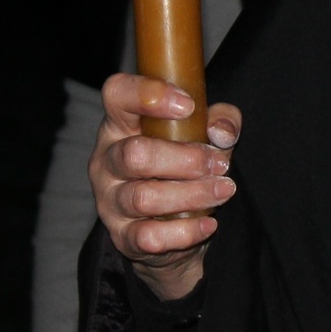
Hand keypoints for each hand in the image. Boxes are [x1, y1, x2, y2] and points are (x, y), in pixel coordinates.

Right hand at [88, 74, 241, 297]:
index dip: (147, 94)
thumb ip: (220, 121)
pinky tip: (208, 223)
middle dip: (186, 159)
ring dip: (192, 194)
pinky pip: (149, 237)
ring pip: (144, 198)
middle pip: (135, 155)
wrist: (172, 226)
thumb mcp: (204, 135)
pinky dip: (185, 231)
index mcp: (121, 124)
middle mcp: (107, 159)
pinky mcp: (122, 236)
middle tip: (220, 164)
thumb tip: (222, 133)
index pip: (116, 95)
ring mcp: (110, 200)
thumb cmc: (182, 166)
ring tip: (223, 190)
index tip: (187, 105)